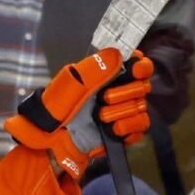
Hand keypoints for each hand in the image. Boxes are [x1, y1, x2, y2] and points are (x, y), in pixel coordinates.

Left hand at [4, 48, 151, 179]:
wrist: (51, 138)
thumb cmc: (57, 108)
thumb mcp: (71, 82)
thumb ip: (94, 68)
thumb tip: (118, 56)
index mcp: (109, 75)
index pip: (139, 65)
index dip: (141, 67)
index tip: (134, 70)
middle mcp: (120, 91)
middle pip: (143, 87)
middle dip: (125, 93)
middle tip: (104, 99)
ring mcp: (123, 112)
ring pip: (141, 106)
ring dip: (121, 111)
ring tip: (100, 116)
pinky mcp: (125, 131)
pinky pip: (141, 126)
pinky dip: (128, 126)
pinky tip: (112, 129)